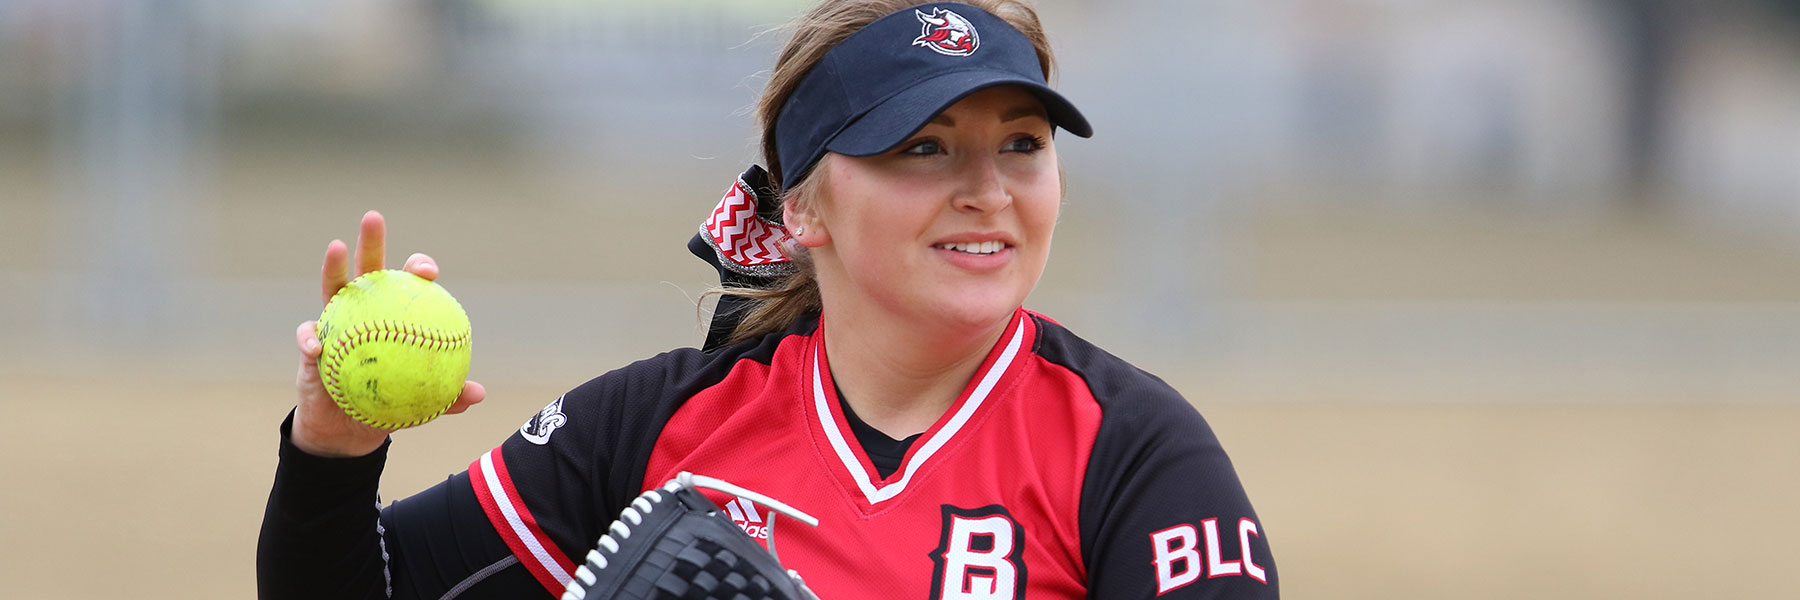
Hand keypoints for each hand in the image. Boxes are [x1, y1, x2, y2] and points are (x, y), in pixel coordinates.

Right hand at [290, 210, 486, 456]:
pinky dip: (310, 338)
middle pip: (369, 269)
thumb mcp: (421, 402)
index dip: (419, 268)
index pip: (409, 283)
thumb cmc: (390, 403)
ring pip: (333, 287)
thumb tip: (478, 393)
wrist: (350, 427)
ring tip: (336, 246)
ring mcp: (335, 323)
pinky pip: (308, 337)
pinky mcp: (310, 345)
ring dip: (333, 265)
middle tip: (374, 217)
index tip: (428, 271)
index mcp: (394, 315)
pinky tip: (315, 344)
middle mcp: (364, 310)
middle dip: (372, 240)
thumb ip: (448, 396)